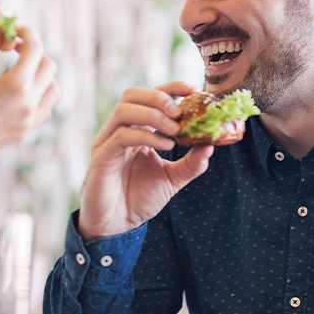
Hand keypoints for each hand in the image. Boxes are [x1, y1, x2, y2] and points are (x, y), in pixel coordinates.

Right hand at [0, 25, 60, 164]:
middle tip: (16, 48)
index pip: (35, 48)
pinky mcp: (27, 130)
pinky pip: (46, 107)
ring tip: (22, 70)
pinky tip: (20, 92)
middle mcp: (29, 102)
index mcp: (16, 84)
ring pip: (54, 88)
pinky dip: (39, 95)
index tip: (17, 30)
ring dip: (42, 74)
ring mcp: (30, 119)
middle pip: (49, 66)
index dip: (27, 33)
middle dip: (35, 52)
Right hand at [77, 82, 212, 240]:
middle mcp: (119, 130)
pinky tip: (166, 146)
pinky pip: (121, 135)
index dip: (171, 88)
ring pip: (124, 110)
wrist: (117, 224)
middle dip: (159, 97)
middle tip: (181, 111)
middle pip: (132, 94)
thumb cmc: (139, 198)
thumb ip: (191, 163)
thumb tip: (211, 145)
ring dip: (154, 114)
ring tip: (175, 130)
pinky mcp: (102, 157)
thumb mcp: (172, 179)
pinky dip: (146, 135)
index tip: (193, 90)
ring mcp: (108, 141)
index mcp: (135, 129)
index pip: (150, 96)